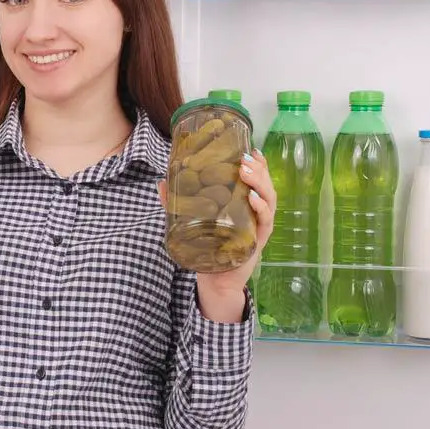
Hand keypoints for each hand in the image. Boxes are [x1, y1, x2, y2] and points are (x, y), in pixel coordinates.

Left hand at [158, 147, 276, 309]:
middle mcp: (256, 213)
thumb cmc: (209, 247)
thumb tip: (161, 182)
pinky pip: (265, 223)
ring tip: (247, 172)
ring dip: (260, 184)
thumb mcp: (192, 221)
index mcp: (245, 204)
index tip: (251, 148)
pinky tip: (253, 199)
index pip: (257, 180)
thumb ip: (177, 203)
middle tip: (246, 158)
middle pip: (265, 186)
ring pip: (268, 200)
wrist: (216, 280)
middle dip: (258, 169)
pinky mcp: (256, 241)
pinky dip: (261, 209)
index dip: (258, 164)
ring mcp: (258, 227)